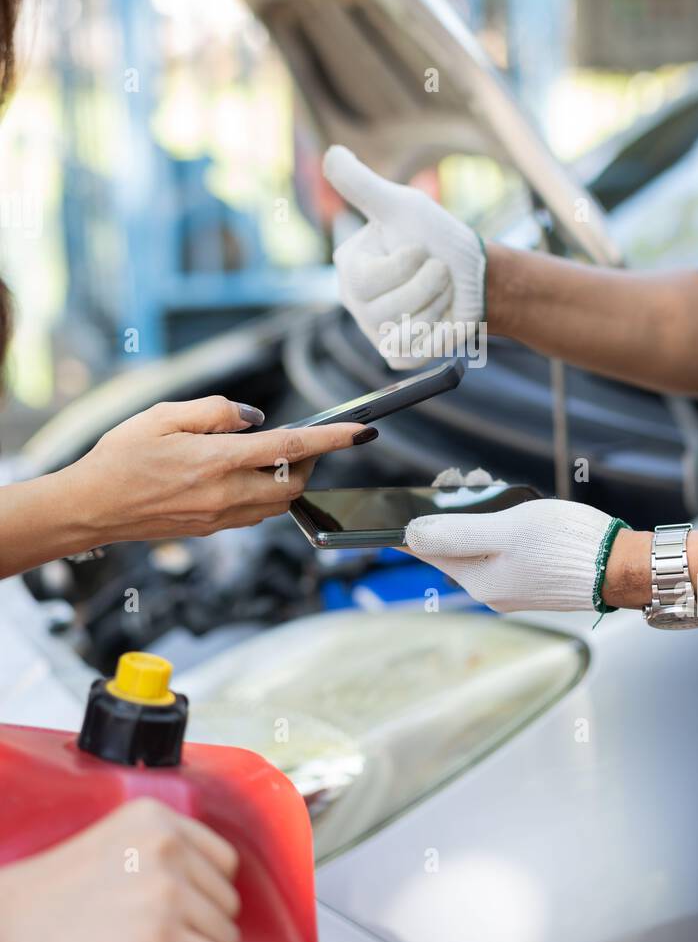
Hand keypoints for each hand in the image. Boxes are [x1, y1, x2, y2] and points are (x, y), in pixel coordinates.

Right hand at [0, 798, 240, 941]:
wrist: (9, 928)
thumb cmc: (53, 896)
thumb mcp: (115, 843)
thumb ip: (160, 850)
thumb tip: (204, 885)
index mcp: (155, 817)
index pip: (223, 860)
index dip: (208, 894)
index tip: (190, 912)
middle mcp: (168, 846)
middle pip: (226, 900)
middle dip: (205, 926)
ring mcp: (167, 891)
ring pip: (225, 935)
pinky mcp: (162, 938)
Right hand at [63, 396, 370, 544]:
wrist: (91, 508)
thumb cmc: (121, 457)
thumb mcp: (163, 415)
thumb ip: (215, 411)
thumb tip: (255, 418)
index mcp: (216, 462)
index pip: (291, 449)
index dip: (332, 439)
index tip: (362, 431)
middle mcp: (225, 495)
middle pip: (296, 481)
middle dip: (312, 460)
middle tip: (304, 438)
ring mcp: (221, 518)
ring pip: (281, 502)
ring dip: (290, 480)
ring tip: (274, 456)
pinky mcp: (214, 530)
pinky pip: (258, 513)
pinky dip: (267, 494)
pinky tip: (248, 476)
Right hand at [323, 145, 485, 367]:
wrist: (475, 274)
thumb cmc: (438, 236)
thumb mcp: (402, 205)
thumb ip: (363, 185)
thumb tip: (330, 154)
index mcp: (350, 267)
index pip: (368, 280)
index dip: (407, 264)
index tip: (421, 249)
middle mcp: (356, 301)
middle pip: (388, 309)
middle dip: (430, 285)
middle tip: (439, 270)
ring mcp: (375, 331)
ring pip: (405, 331)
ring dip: (438, 305)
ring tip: (441, 291)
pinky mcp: (398, 353)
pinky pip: (414, 352)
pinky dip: (438, 334)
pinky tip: (441, 318)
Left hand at [405, 497, 622, 612]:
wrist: (621, 566)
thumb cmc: (567, 546)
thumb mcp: (506, 530)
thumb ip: (457, 533)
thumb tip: (412, 534)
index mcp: (478, 581)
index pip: (428, 552)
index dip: (416, 525)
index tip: (411, 502)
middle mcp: (491, 592)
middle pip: (453, 549)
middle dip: (451, 515)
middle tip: (459, 483)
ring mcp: (512, 590)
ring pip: (478, 549)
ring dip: (476, 520)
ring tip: (484, 489)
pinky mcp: (532, 582)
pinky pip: (500, 554)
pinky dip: (498, 531)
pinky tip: (511, 513)